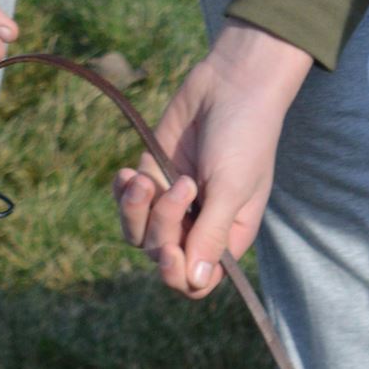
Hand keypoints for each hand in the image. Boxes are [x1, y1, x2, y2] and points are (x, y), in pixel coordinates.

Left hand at [111, 22, 311, 297]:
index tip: (171, 250)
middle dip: (161, 225)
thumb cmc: (245, 137)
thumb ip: (211, 235)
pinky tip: (130, 172)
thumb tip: (193, 282)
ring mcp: (173, 202)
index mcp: (228, 236)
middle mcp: (199, 225)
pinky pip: (126, 202)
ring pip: (137, 233)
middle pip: (162, 255)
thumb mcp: (232, 188)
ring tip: (143, 177)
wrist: (230, 86)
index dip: (178, 274)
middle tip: (180, 185)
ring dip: (135, 209)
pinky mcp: (152, 176)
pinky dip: (123, 192)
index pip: (196, 280)